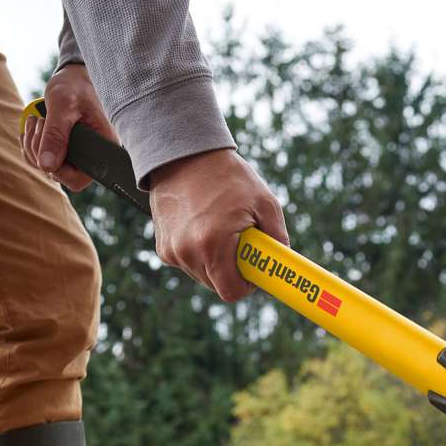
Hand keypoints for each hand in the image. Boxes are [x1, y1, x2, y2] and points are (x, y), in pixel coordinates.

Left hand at [21, 64, 116, 191]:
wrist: (73, 80)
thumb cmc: (74, 88)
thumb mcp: (64, 106)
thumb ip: (56, 134)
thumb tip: (47, 165)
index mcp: (102, 150)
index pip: (79, 179)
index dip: (59, 169)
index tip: (49, 142)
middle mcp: (91, 159)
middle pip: (59, 176)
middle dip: (41, 151)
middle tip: (40, 121)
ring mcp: (76, 158)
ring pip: (45, 169)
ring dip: (32, 146)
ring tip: (37, 120)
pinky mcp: (63, 154)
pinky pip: (39, 161)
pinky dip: (30, 146)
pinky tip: (34, 127)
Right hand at [150, 149, 289, 301]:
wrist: (184, 154)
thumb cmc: (228, 176)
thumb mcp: (264, 202)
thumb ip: (278, 237)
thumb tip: (282, 262)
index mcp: (213, 244)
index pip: (232, 292)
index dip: (247, 285)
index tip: (254, 271)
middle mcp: (188, 252)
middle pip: (217, 286)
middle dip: (232, 272)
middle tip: (241, 246)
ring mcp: (172, 251)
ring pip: (202, 276)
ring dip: (215, 262)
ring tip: (220, 230)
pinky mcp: (163, 247)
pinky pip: (188, 263)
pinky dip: (198, 253)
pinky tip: (202, 227)